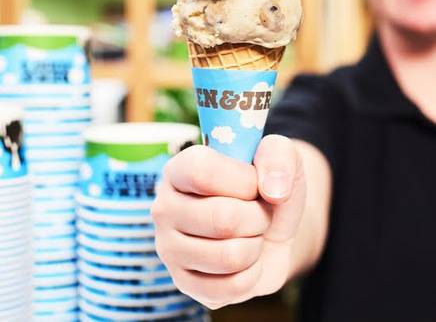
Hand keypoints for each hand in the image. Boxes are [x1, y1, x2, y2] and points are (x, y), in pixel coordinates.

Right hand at [151, 134, 305, 308]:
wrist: (269, 226)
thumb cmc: (265, 186)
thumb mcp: (280, 155)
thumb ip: (279, 156)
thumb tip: (274, 191)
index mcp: (178, 169)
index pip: (202, 173)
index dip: (243, 181)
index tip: (255, 184)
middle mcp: (164, 207)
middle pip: (222, 219)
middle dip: (258, 217)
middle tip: (258, 212)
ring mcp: (169, 248)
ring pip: (229, 257)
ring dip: (256, 245)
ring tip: (251, 233)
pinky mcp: (184, 283)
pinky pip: (232, 287)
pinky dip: (253, 274)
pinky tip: (245, 258)